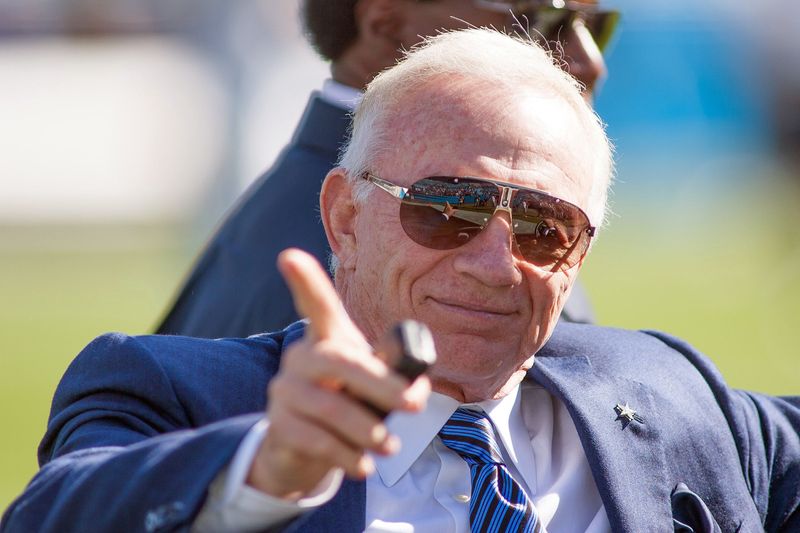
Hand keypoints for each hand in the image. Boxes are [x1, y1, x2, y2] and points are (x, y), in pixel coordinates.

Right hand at [246, 249, 429, 499]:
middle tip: (415, 405)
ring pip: (329, 407)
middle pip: (339, 361)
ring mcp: (285, 390)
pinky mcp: (279, 425)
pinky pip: (316, 440)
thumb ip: (391, 374)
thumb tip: (414, 384)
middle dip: (381, 383)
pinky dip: (347, 455)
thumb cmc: (348, 403)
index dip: (304, 281)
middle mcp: (301, 357)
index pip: (316, 306)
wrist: (304, 450)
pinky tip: (363, 465)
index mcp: (327, 339)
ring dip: (368, 429)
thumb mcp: (371, 384)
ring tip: (390, 447)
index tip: (288, 256)